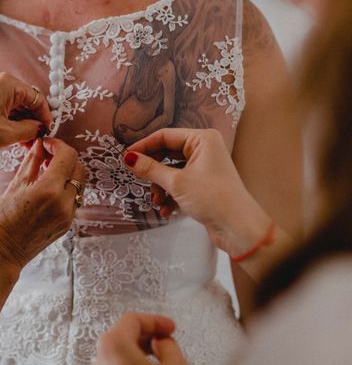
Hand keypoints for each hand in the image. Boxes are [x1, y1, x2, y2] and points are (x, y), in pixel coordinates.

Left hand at [0, 72, 52, 151]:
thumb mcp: (8, 133)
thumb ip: (30, 130)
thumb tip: (39, 129)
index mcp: (9, 85)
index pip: (37, 99)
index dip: (45, 117)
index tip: (47, 131)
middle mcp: (2, 86)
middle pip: (27, 104)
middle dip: (33, 123)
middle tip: (37, 140)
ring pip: (16, 110)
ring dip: (23, 126)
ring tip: (26, 144)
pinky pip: (5, 114)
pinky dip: (12, 126)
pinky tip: (15, 140)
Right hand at [0, 138, 84, 268]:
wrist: (2, 253)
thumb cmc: (2, 220)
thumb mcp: (15, 186)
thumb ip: (32, 162)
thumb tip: (40, 144)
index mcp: (49, 190)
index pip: (68, 156)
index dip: (58, 145)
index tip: (46, 143)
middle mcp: (64, 203)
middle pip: (78, 168)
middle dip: (65, 157)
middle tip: (47, 155)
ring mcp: (69, 215)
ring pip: (79, 183)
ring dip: (68, 172)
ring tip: (47, 171)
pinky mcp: (68, 224)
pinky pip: (75, 198)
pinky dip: (66, 187)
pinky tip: (49, 187)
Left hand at [96, 313, 186, 364]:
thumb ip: (170, 345)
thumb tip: (164, 340)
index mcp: (113, 344)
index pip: (133, 318)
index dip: (156, 320)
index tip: (170, 326)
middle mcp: (100, 355)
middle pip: (124, 332)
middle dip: (148, 333)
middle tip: (167, 339)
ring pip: (121, 348)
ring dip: (141, 348)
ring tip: (162, 356)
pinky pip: (117, 361)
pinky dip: (132, 359)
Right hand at [123, 128, 272, 256]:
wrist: (239, 228)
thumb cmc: (214, 199)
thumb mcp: (176, 182)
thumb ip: (150, 169)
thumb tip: (129, 158)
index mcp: (202, 139)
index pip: (165, 136)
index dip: (144, 146)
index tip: (125, 156)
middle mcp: (204, 149)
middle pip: (167, 154)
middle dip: (153, 171)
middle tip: (137, 179)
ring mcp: (204, 167)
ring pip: (171, 171)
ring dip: (161, 187)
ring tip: (157, 202)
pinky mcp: (203, 184)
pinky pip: (179, 183)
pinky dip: (170, 195)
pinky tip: (166, 210)